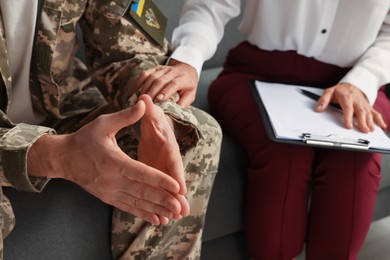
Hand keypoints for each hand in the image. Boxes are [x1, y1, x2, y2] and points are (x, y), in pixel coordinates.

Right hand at [28, 95, 184, 224]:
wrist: (63, 158)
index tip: (176, 187)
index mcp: (113, 161)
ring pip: (137, 203)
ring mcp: (110, 191)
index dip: (160, 180)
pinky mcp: (108, 197)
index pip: (141, 173)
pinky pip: (128, 207)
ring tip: (174, 216)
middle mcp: (112, 180)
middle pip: (142, 192)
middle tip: (181, 207)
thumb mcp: (103, 123)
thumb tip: (143, 102)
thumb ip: (125, 116)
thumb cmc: (85, 138)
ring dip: (157, 210)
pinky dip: (144, 214)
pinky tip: (157, 219)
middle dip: (164, 199)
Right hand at [136, 59, 197, 106]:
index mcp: (183, 79)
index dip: (165, 91)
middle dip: (152, 92)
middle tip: (146, 103)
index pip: (173, 84)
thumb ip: (184, 102)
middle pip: (160, 80)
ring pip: (152, 76)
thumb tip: (175, 111)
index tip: (158, 100)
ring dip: (145, 88)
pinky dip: (140, 80)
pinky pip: (146, 72)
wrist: (187, 70)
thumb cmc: (188, 87)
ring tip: (141, 99)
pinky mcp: (157, 68)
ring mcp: (164, 69)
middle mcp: (174, 72)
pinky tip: (137, 89)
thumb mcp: (191, 95)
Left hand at [138, 95, 189, 222]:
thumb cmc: (152, 119)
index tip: (180, 188)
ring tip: (175, 219)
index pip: (173, 160)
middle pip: (174, 178)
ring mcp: (163, 168)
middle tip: (183, 211)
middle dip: (178, 195)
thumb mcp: (150, 114)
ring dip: (171, 202)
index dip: (176, 174)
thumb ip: (148, 109)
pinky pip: (158, 190)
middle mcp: (168, 159)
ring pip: (167, 188)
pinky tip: (160, 216)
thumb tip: (144, 98)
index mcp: (167, 145)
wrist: (155, 125)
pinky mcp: (156, 174)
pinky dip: (160, 202)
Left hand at [316, 83, 386, 132]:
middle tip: (364, 130)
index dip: (348, 118)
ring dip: (371, 122)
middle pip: (360, 112)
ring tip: (370, 130)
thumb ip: (323, 100)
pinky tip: (382, 126)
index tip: (348, 126)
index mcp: (347, 98)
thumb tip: (318, 109)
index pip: (348, 109)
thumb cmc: (339, 91)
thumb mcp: (329, 92)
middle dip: (363, 121)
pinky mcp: (368, 107)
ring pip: (368, 113)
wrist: (350, 85)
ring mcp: (363, 104)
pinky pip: (375, 113)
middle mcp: (357, 101)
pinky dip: (380, 119)